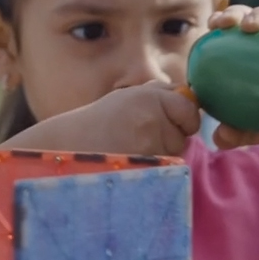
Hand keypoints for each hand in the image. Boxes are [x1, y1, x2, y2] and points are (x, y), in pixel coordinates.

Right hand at [27, 82, 199, 157]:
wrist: (67, 147)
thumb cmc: (97, 126)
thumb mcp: (126, 99)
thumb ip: (159, 97)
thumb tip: (191, 99)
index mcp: (148, 93)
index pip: (188, 105)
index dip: (182, 117)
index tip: (161, 122)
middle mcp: (152, 109)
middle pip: (186, 130)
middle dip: (171, 136)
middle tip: (136, 137)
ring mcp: (151, 135)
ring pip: (177, 149)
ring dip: (161, 152)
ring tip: (130, 148)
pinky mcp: (149, 158)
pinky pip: (166, 165)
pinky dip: (154, 166)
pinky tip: (130, 159)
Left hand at [207, 0, 258, 147]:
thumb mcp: (253, 129)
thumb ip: (236, 132)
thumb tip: (219, 138)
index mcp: (246, 52)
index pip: (228, 29)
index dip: (219, 21)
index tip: (211, 26)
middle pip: (247, 16)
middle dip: (235, 13)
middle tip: (227, 23)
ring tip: (252, 26)